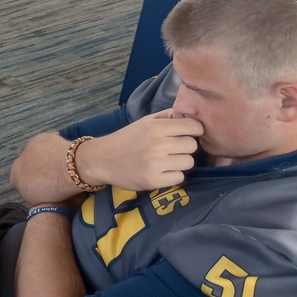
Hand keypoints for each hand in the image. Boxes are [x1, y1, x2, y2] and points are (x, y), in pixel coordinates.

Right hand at [75, 108, 202, 190]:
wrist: (102, 159)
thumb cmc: (126, 139)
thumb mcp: (144, 122)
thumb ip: (166, 116)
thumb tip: (189, 115)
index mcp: (155, 127)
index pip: (193, 127)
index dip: (194, 130)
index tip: (187, 134)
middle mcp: (156, 145)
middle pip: (192, 146)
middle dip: (186, 147)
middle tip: (174, 149)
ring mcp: (155, 164)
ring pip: (188, 163)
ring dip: (181, 162)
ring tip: (167, 161)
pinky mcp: (153, 181)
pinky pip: (179, 178)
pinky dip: (173, 175)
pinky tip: (162, 171)